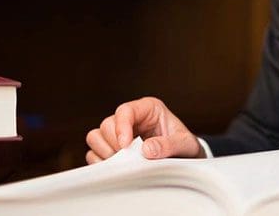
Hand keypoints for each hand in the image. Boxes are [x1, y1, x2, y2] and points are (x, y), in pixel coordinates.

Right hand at [85, 96, 202, 163]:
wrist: (185, 158)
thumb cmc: (185, 147)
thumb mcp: (185, 144)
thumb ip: (169, 145)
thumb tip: (147, 150)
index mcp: (148, 109)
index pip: (125, 111)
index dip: (122, 127)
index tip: (126, 145)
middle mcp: (131, 119)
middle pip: (107, 125)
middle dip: (115, 144)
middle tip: (130, 159)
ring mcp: (119, 133)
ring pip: (96, 137)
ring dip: (106, 153)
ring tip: (125, 163)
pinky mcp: (111, 148)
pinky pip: (93, 153)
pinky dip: (102, 162)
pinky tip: (118, 168)